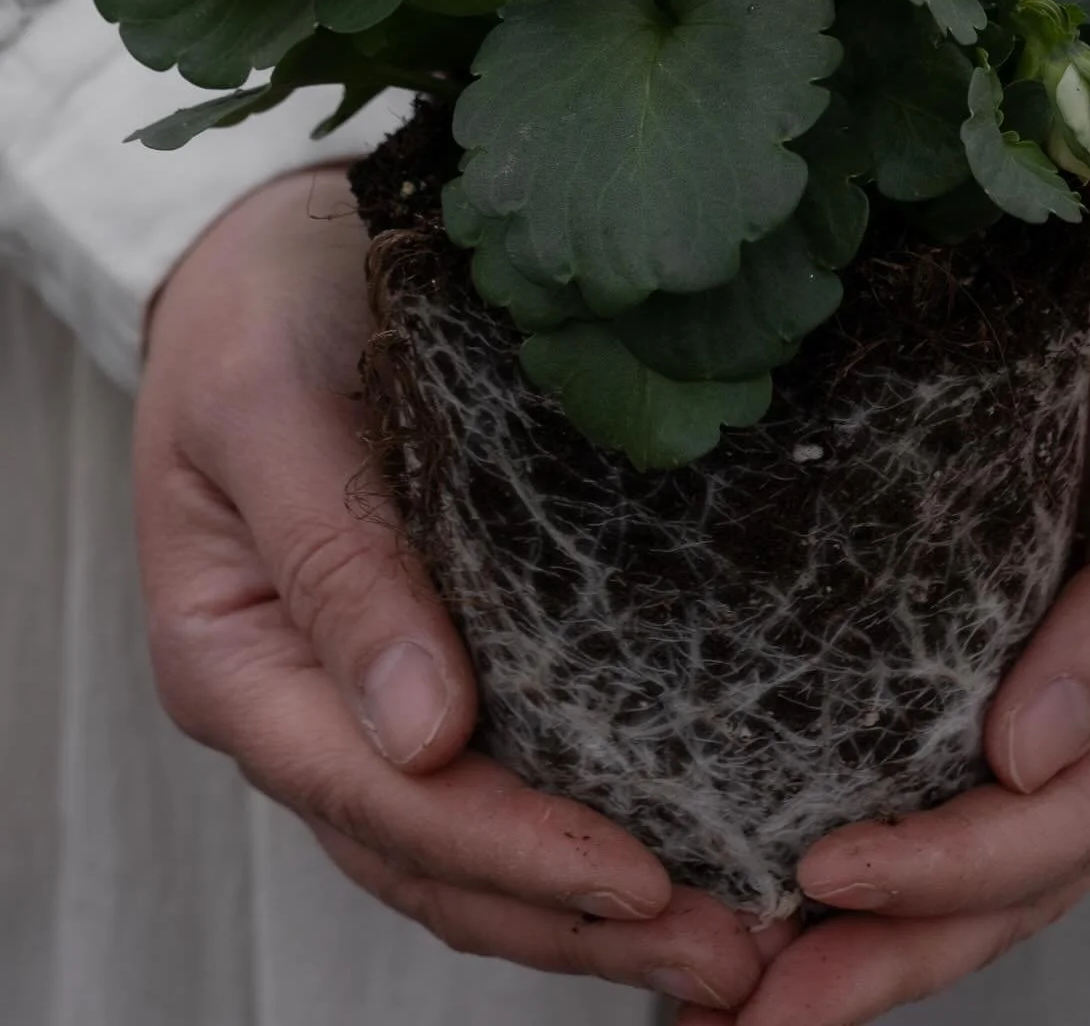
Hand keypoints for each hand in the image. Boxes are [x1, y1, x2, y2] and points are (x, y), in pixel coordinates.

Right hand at [136, 167, 791, 1011]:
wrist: (270, 250)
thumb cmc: (256, 312)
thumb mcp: (270, 409)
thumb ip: (336, 562)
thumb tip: (425, 735)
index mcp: (238, 661)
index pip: (381, 799)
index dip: (512, 853)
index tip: (642, 881)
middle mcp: (303, 703)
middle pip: (433, 859)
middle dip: (578, 921)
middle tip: (735, 961)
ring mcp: (363, 690)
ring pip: (467, 844)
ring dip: (589, 908)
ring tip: (731, 942)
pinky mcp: (428, 653)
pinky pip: (497, 772)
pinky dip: (576, 828)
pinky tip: (677, 844)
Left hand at [675, 223, 1089, 1025]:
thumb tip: (1031, 756)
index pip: (1076, 819)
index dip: (957, 865)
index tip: (827, 872)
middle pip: (1006, 877)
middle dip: (884, 951)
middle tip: (745, 1010)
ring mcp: (1041, 701)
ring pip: (959, 859)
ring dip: (853, 939)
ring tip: (727, 998)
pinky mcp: (971, 660)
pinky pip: (915, 775)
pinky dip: (849, 846)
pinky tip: (748, 882)